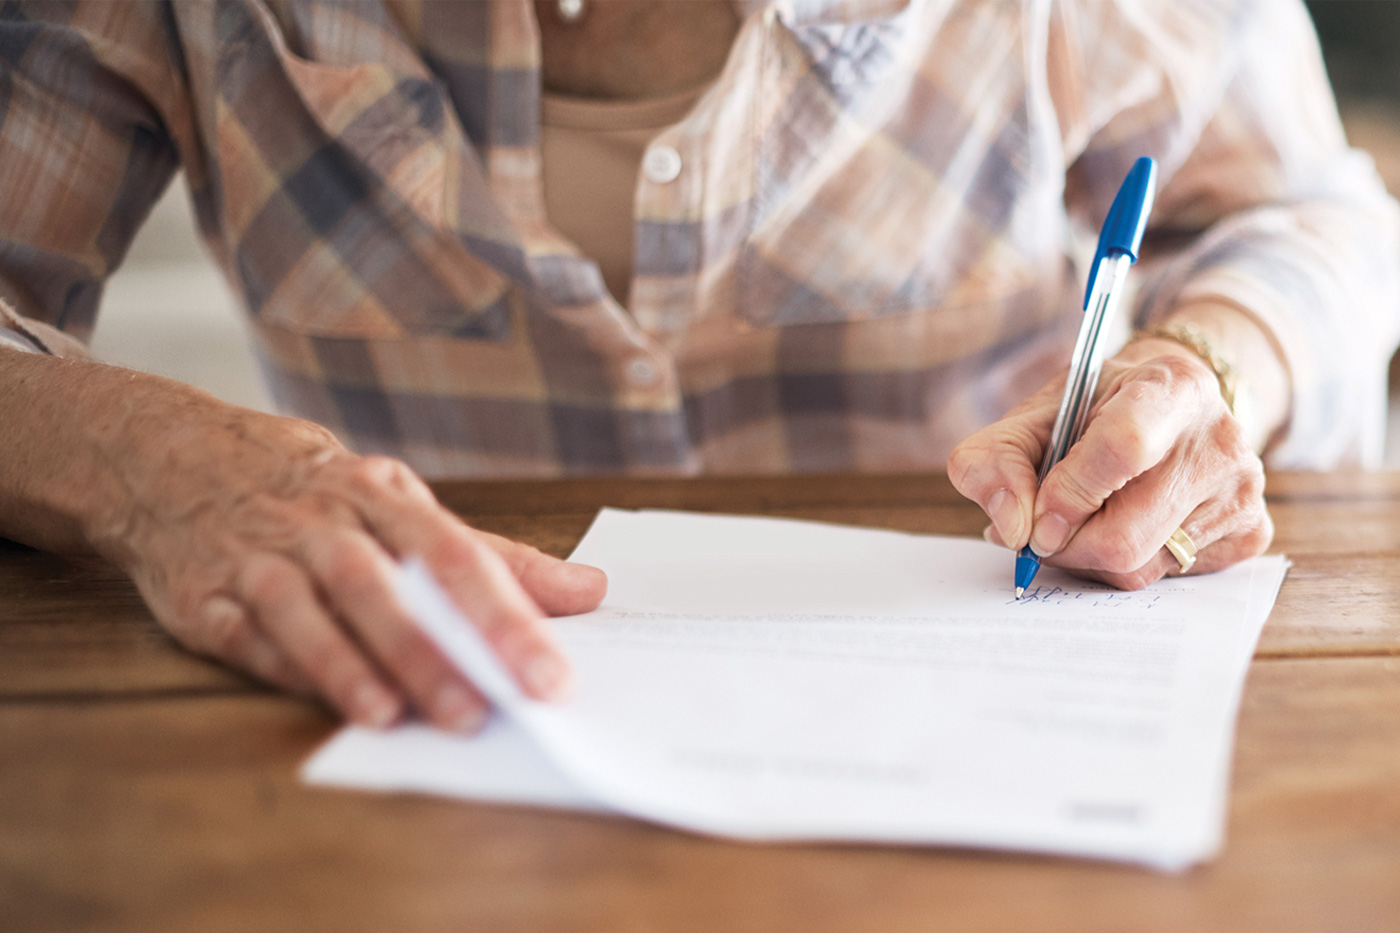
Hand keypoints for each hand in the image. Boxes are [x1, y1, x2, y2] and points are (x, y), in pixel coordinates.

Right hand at [82, 386, 605, 730]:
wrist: (172, 455)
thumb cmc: (315, 491)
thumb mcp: (402, 504)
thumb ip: (495, 557)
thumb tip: (591, 592)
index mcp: (381, 496)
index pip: (455, 554)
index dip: (505, 615)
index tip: (551, 674)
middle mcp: (322, 523)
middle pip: (382, 583)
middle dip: (434, 648)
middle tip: (488, 709)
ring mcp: (258, 557)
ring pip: (308, 608)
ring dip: (352, 663)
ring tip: (399, 715)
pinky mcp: (204, 597)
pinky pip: (246, 635)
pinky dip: (286, 668)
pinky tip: (325, 704)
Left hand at [947, 337, 1271, 588]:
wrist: (1168, 406)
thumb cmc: (1094, 412)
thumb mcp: (1034, 415)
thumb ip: (995, 461)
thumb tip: (1010, 529)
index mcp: (1170, 387)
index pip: (1122, 448)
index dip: (1068, 494)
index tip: (1035, 517)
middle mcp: (1220, 437)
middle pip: (1125, 534)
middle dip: (1065, 544)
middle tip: (1043, 530)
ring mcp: (1242, 489)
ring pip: (1141, 567)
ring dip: (1090, 558)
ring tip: (1083, 520)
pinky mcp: (1250, 532)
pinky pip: (1167, 580)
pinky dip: (1126, 567)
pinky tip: (1124, 526)